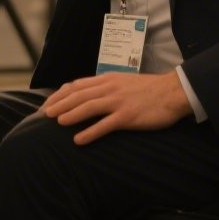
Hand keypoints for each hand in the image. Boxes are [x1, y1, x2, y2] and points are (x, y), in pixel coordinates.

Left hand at [42, 72, 191, 144]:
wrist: (173, 92)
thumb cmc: (149, 89)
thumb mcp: (124, 82)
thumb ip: (106, 86)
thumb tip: (88, 93)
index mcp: (108, 79)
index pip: (77, 85)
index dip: (60, 95)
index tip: (48, 104)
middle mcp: (110, 88)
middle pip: (79, 95)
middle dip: (59, 104)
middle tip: (45, 115)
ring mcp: (119, 102)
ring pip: (88, 107)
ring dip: (71, 115)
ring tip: (57, 123)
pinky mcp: (128, 116)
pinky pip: (105, 125)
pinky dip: (90, 132)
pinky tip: (78, 140)